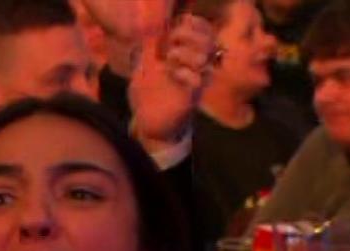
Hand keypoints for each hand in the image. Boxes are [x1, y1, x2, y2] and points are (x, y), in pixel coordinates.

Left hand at [128, 13, 213, 150]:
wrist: (150, 127)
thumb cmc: (147, 98)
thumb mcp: (142, 70)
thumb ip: (147, 52)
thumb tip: (151, 33)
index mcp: (185, 58)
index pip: (202, 32)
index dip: (193, 25)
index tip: (174, 28)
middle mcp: (194, 68)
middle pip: (208, 40)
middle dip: (187, 35)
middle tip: (170, 43)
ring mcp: (194, 82)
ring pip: (204, 58)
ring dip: (184, 53)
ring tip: (168, 59)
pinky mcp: (191, 98)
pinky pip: (198, 80)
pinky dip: (184, 73)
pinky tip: (171, 73)